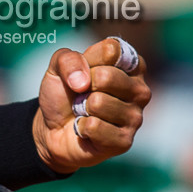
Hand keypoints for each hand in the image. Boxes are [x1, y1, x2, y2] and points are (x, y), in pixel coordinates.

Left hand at [35, 37, 150, 173]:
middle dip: (82, 87)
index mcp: (131, 66)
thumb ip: (67, 59)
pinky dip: (81, 127)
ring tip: (85, 113)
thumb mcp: (57, 67)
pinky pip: (95, 126)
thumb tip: (83, 82)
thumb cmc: (63, 94)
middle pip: (106, 77)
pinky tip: (86, 130)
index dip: (87, 60)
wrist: (52, 128)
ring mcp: (136, 117)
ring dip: (81, 109)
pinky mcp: (125, 141)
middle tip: (82, 96)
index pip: (111, 50)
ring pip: (98, 102)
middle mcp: (140, 90)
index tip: (84, 72)